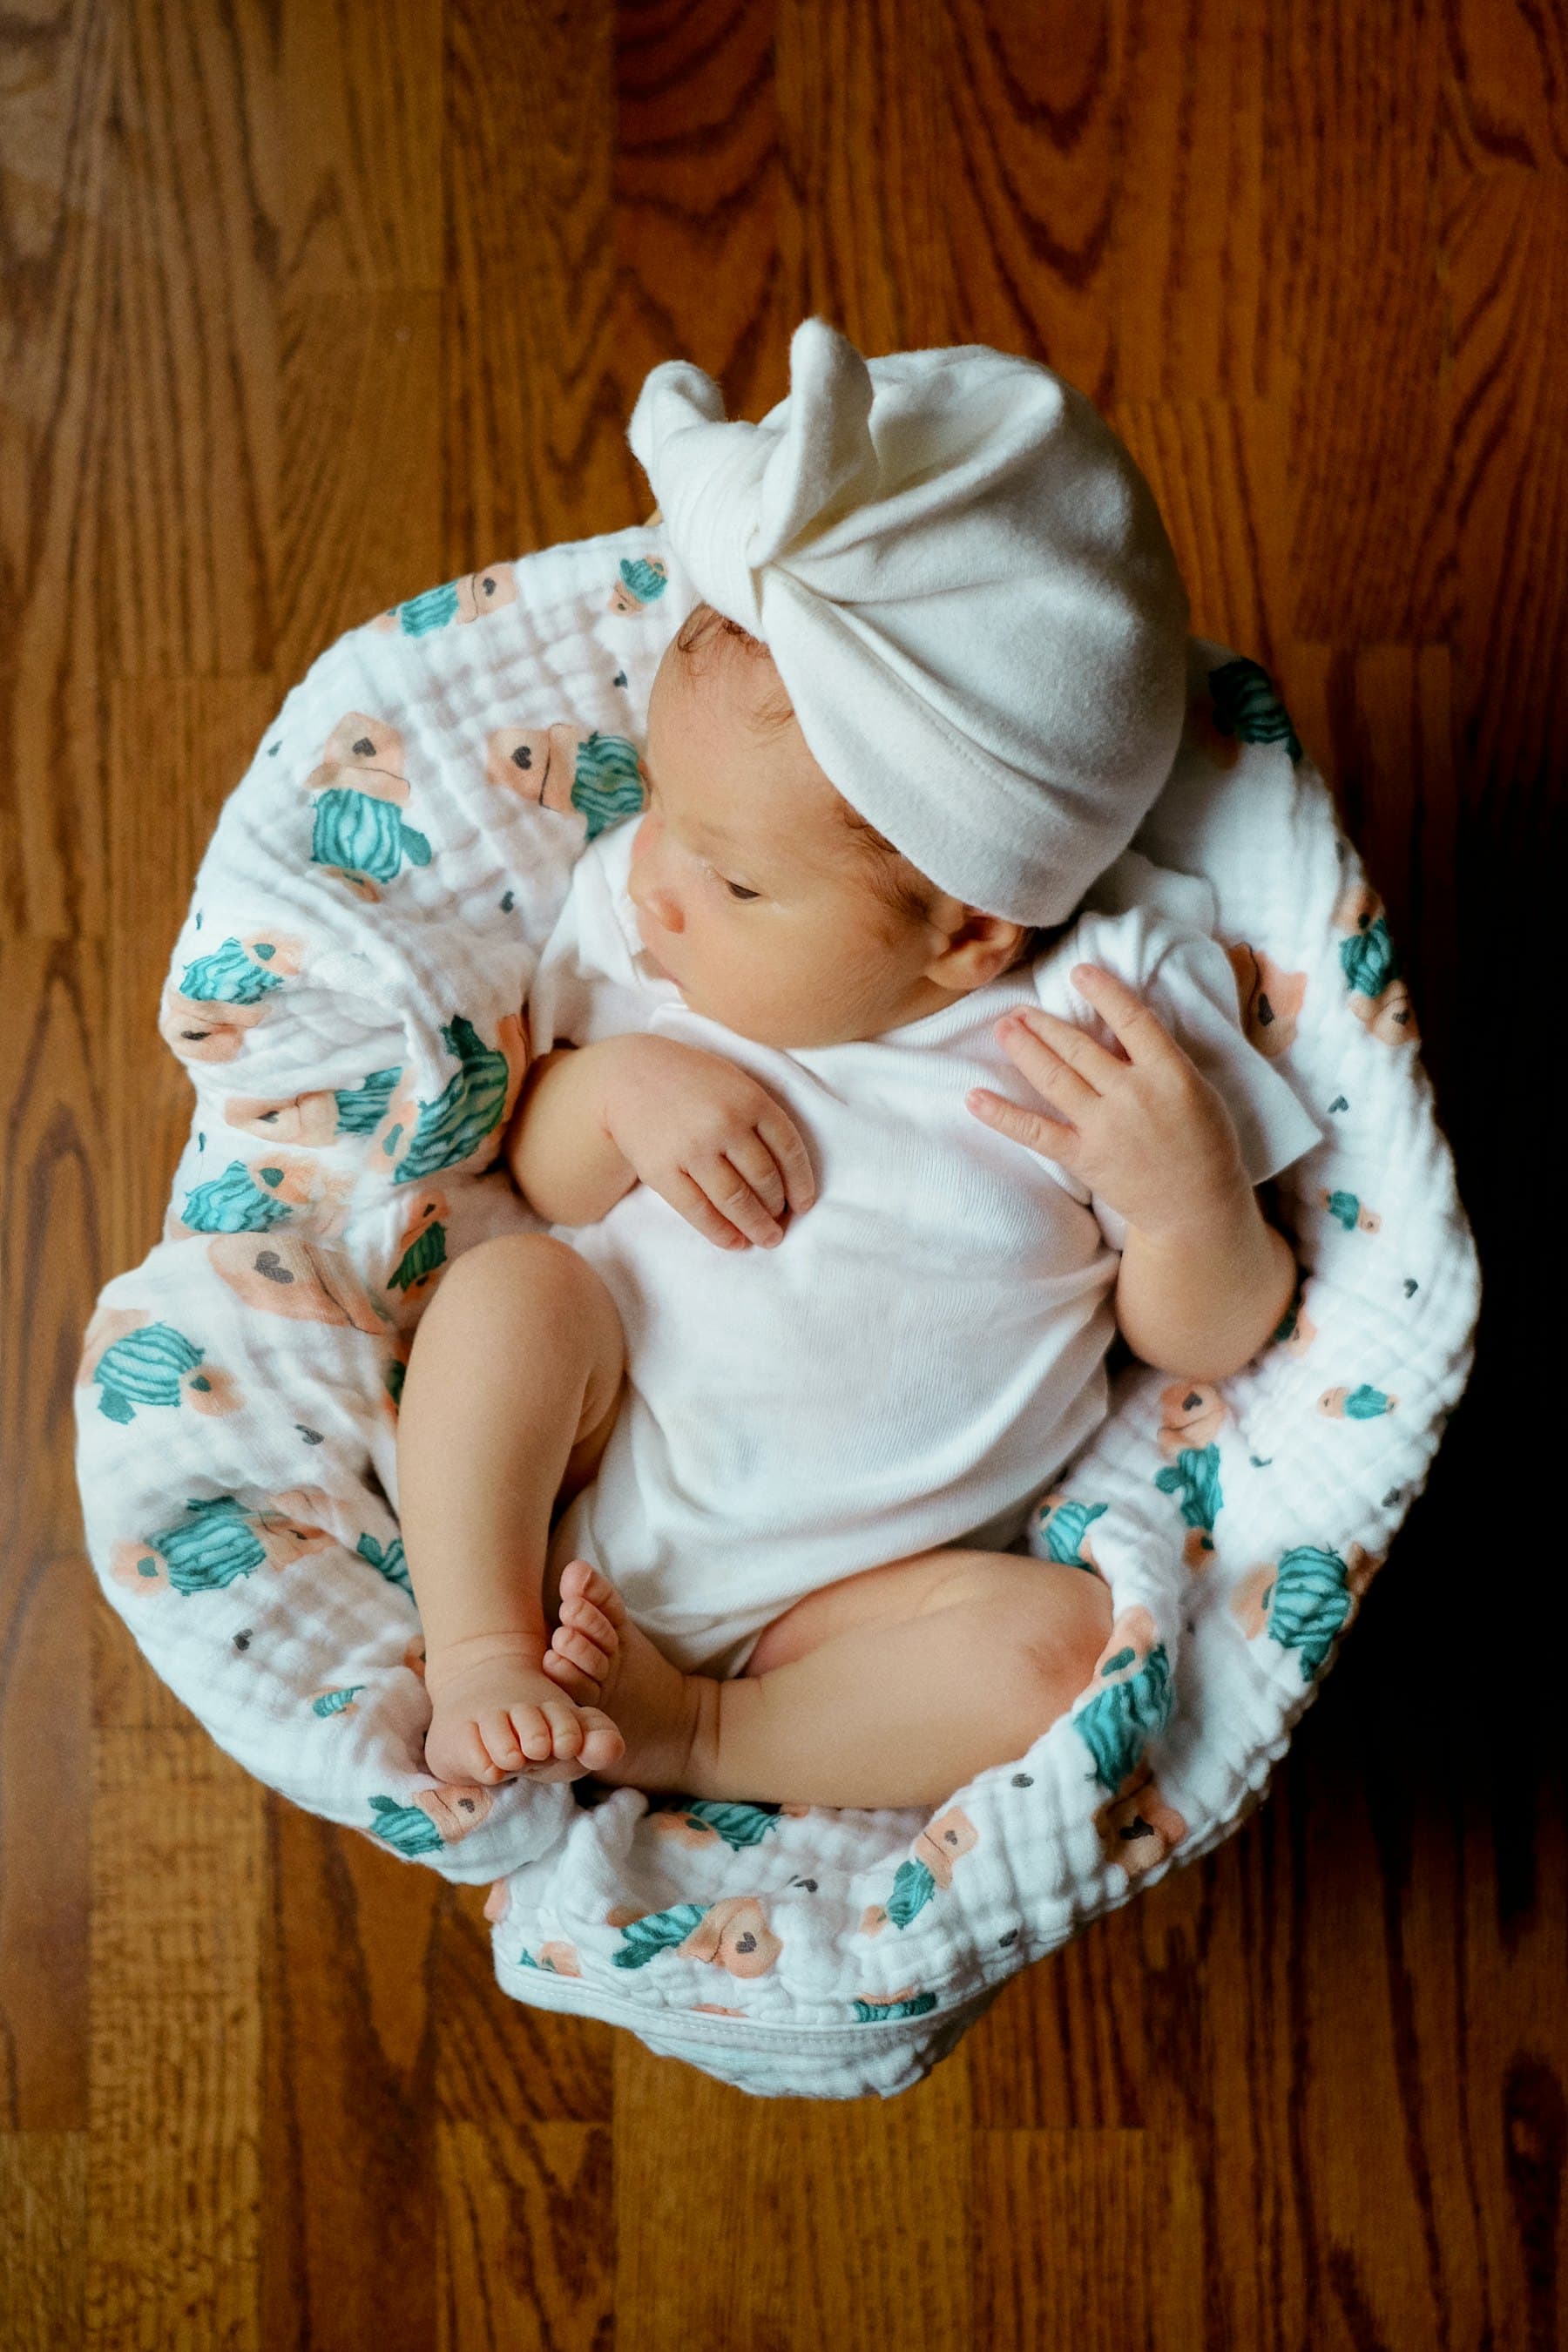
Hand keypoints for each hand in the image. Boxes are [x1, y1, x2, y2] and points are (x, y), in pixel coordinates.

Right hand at [597, 1034, 815, 1249]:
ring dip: (756, 1226)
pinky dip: (721, 1232)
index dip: (801, 1184)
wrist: (627, 1075)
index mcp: (751, 1099)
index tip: (804, 1205)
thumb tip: (785, 1176)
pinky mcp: (662, 1171)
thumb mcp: (734, 1082)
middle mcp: (725, 1124)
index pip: (789, 1151)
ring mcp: (693, 1149)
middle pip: (764, 1180)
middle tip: (780, 1225)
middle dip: (777, 1209)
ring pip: (736, 1200)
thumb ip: (760, 1117)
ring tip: (766, 1239)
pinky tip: (735, 1242)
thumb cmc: (690, 1080)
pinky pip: (698, 1211)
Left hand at [965, 964, 1247, 1239]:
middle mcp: (1133, 1094)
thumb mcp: (1196, 1090)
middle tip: (1019, 1008)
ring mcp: (1105, 1127)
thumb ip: (1158, 1060)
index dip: (1103, 992)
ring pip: (1055, 1077)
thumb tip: (1119, 1028)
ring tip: (1002, 1028)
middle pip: (1080, 1048)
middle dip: (1045, 1024)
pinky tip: (974, 1098)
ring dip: (1024, 1049)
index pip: (1131, 1020)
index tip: (1079, 972)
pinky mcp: (1085, 1157)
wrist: (1198, 1207)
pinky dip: (1002, 1115)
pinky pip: (1036, 1132)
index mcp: (1169, 1073)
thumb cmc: (1204, 1144)